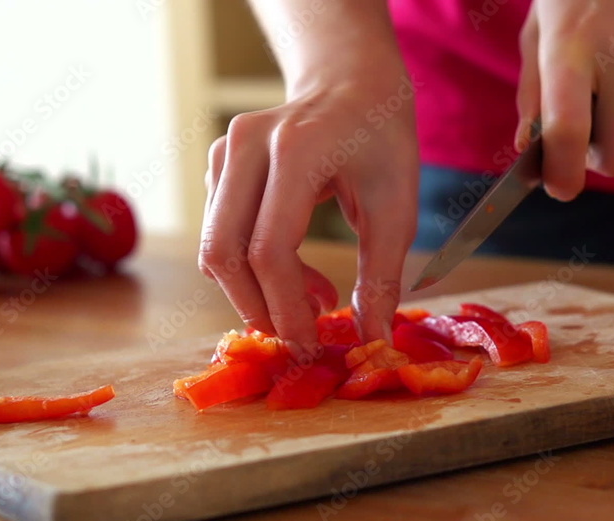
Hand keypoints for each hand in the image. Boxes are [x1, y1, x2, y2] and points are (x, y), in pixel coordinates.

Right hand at [199, 74, 418, 355]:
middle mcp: (245, 147)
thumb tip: (372, 339)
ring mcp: (223, 152)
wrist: (352, 82)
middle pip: (224, 253)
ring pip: (215, 248)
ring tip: (316, 298)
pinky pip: (220, 233)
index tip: (311, 345)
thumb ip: (382, 274)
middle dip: (259, 308)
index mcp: (294, 151)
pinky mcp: (217, 165)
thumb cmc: (382, 141)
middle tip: (304, 335)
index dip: (285, 308)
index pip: (269, 249)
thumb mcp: (397, 206)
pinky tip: (297, 270)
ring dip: (257, 292)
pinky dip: (251, 268)